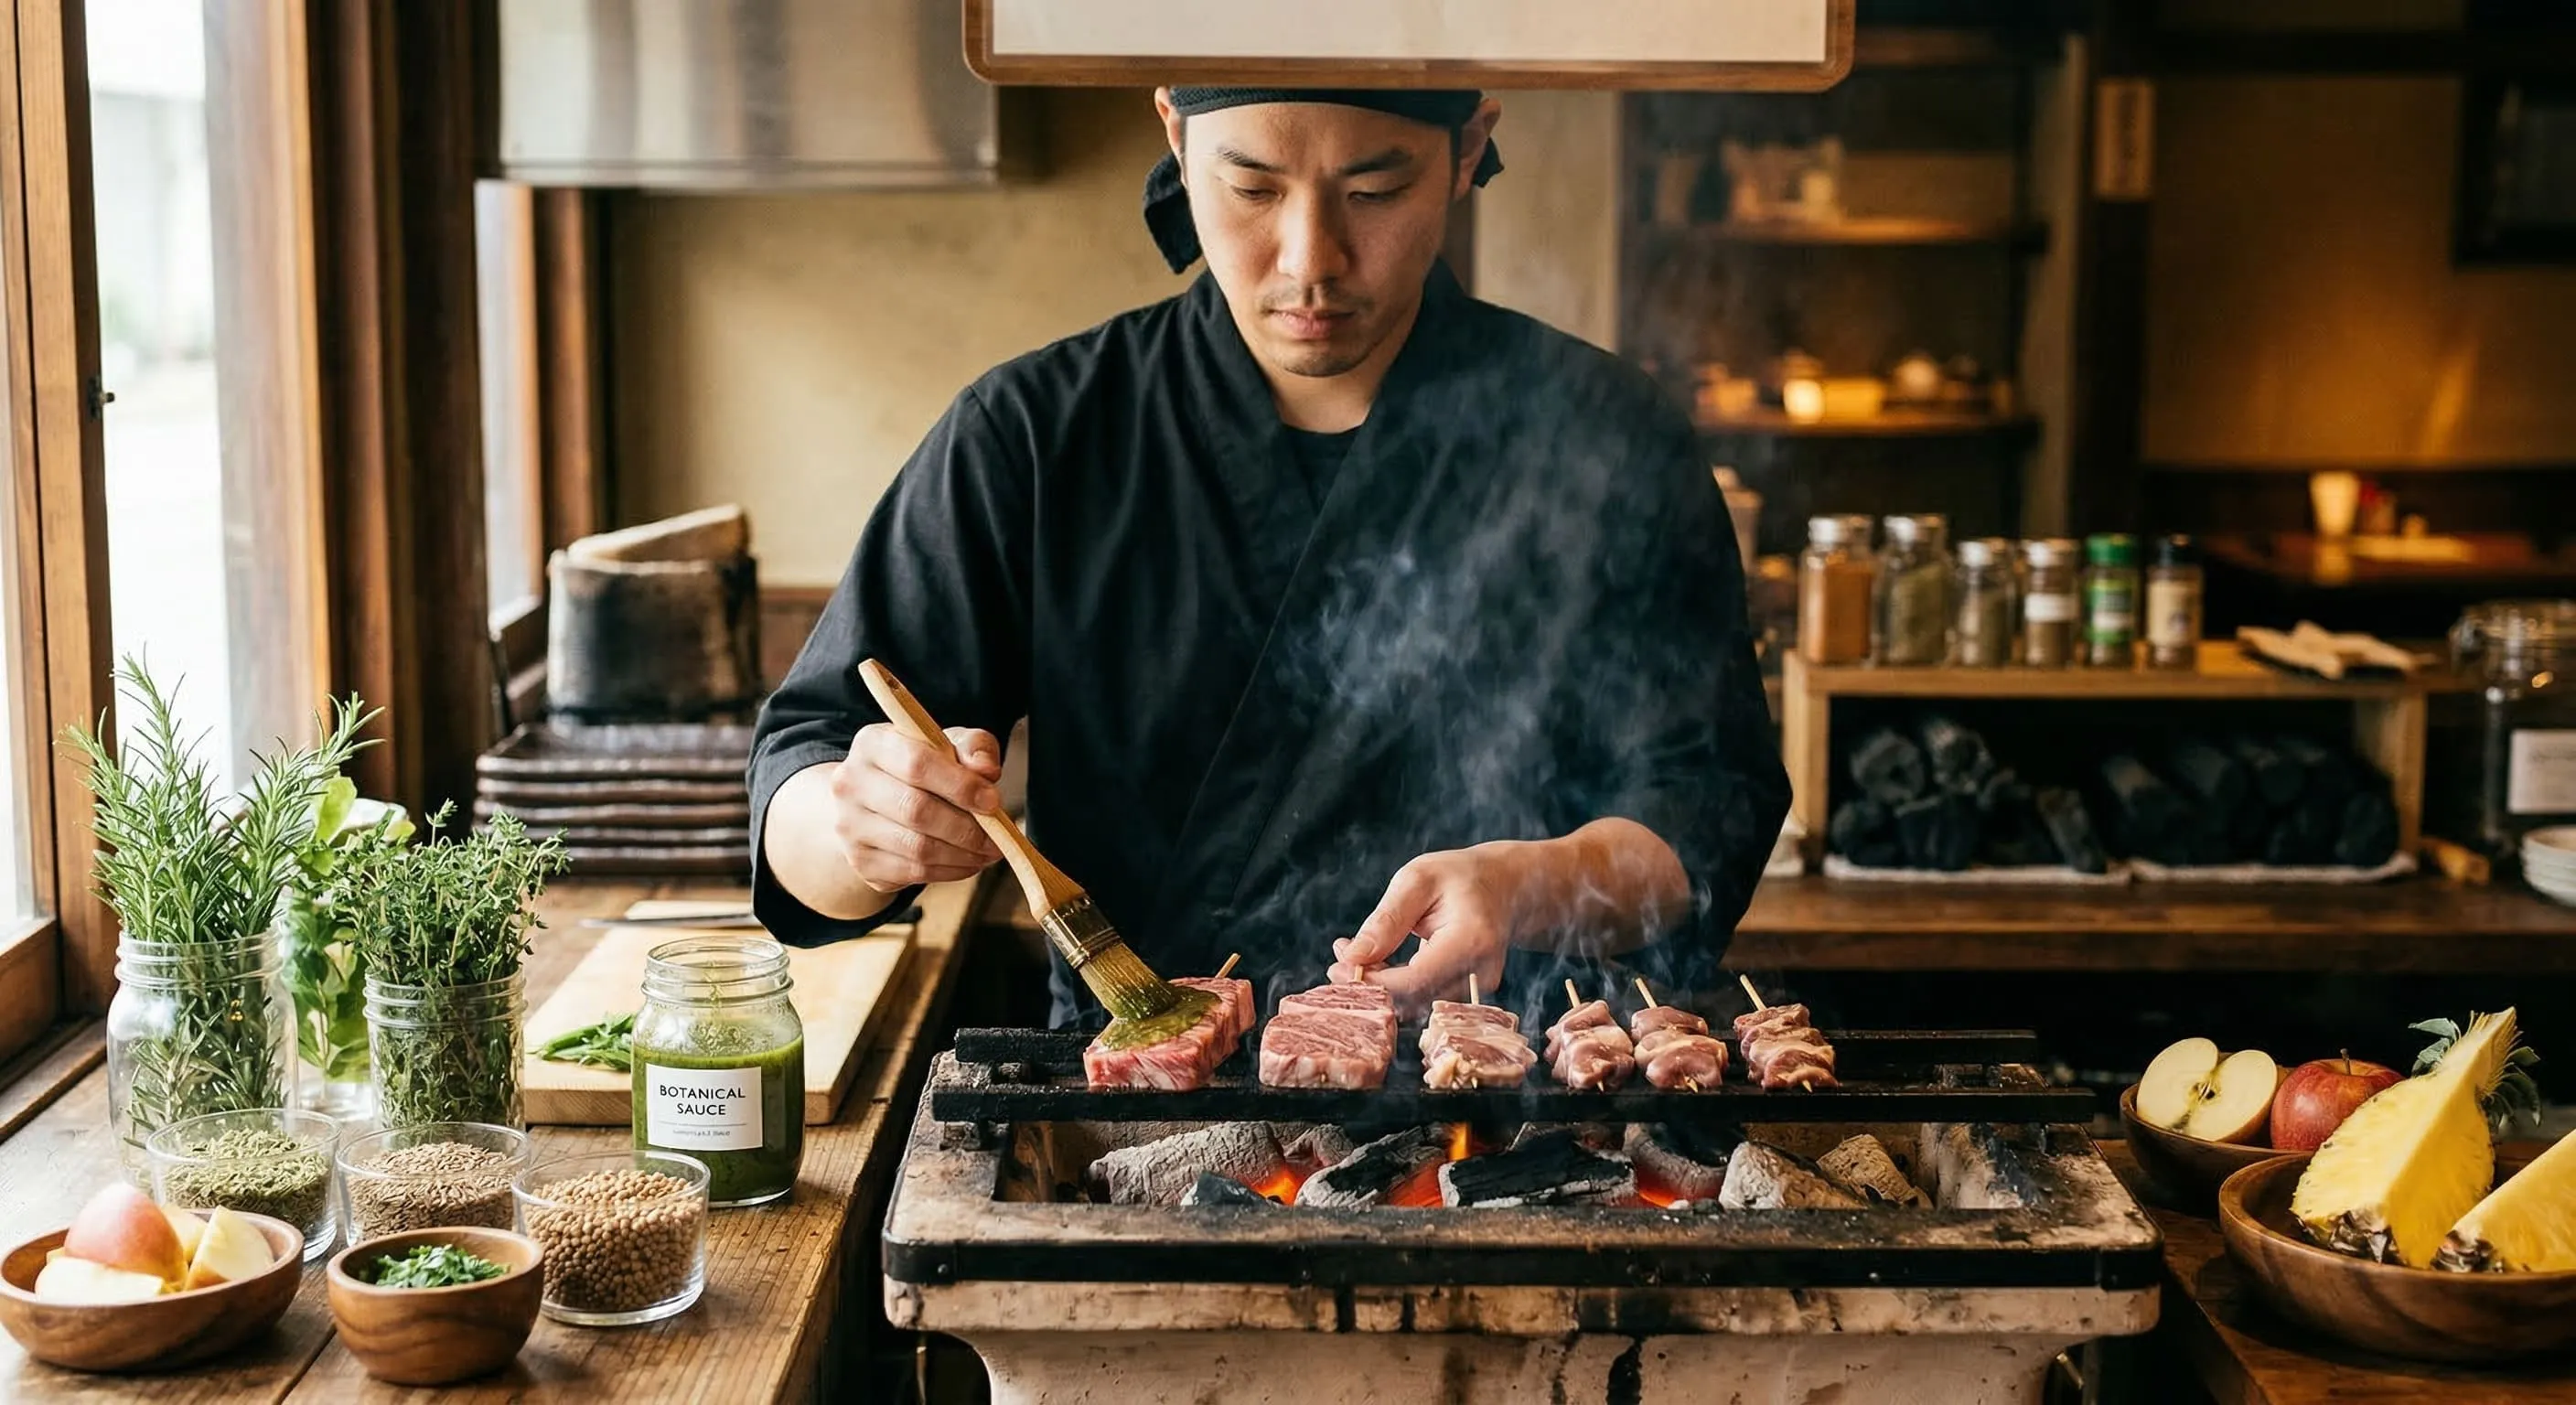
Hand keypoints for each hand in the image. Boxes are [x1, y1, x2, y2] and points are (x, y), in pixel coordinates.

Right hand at [829, 724, 1004, 892]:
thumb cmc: (922, 766)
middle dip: (967, 828)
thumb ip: (974, 747)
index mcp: (872, 744)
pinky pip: (913, 873)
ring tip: (988, 851)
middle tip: (998, 837)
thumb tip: (986, 771)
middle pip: (916, 811)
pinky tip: (967, 861)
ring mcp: (850, 826)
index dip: (960, 786)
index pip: (917, 764)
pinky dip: (950, 871)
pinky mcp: (860, 861)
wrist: (875, 801)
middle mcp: (850, 784)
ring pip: (917, 848)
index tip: (993, 801)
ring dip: (963, 854)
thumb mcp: (949, 744)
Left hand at [1328, 845, 1522, 1014]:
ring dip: (1379, 987)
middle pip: (1413, 999)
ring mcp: (1477, 989)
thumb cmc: (1461, 877)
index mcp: (1471, 941)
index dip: (1372, 982)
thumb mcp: (1417, 880)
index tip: (1339, 966)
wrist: (1505, 888)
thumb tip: (1352, 957)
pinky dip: (1395, 988)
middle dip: (1369, 985)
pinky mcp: (1469, 995)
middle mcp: (1480, 973)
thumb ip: (1386, 920)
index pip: (1414, 980)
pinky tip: (1379, 963)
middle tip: (1341, 956)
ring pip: (1414, 1006)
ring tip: (1358, 954)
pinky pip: (1423, 1001)